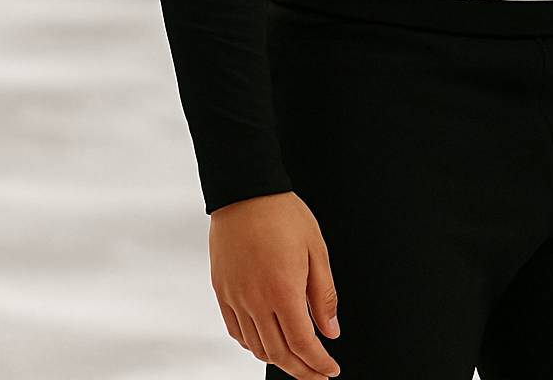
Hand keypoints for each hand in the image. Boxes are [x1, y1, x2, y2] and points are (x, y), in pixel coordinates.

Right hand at [209, 191, 340, 377]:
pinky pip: (236, 331)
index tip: (330, 370)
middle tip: (317, 373)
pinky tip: (266, 342)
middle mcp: (256, 300)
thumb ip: (324, 295)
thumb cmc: (282, 214)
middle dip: (302, 370)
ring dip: (278, 360)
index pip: (303, 344)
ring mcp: (235, 298)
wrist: (245, 191)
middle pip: (279, 354)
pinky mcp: (222, 292)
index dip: (318, 363)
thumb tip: (330, 331)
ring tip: (296, 359)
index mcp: (283, 290)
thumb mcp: (316, 249)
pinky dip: (253, 345)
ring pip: (256, 348)